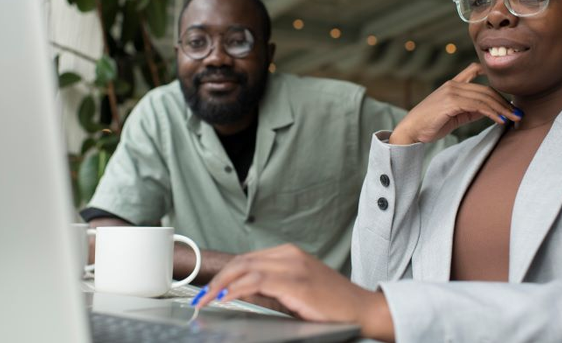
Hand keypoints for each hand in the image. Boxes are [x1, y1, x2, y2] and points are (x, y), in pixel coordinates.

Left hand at [195, 244, 393, 341]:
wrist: (361, 309)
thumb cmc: (332, 303)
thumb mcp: (297, 288)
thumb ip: (272, 285)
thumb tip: (242, 290)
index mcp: (290, 254)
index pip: (247, 259)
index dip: (225, 273)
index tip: (209, 289)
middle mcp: (290, 255)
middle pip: (242, 261)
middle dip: (217, 279)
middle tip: (200, 296)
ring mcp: (293, 267)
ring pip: (246, 268)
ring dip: (221, 285)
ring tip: (206, 299)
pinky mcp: (296, 283)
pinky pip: (257, 281)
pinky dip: (238, 289)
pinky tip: (227, 298)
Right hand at [389, 62, 520, 144]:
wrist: (411, 130)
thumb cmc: (430, 124)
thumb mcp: (454, 115)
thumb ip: (470, 110)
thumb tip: (490, 111)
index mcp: (452, 84)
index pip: (475, 71)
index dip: (492, 76)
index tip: (507, 90)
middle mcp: (453, 84)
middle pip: (486, 89)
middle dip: (504, 101)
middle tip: (517, 114)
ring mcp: (451, 92)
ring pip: (484, 96)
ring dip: (502, 108)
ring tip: (513, 118)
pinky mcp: (451, 102)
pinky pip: (477, 105)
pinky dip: (491, 112)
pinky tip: (499, 120)